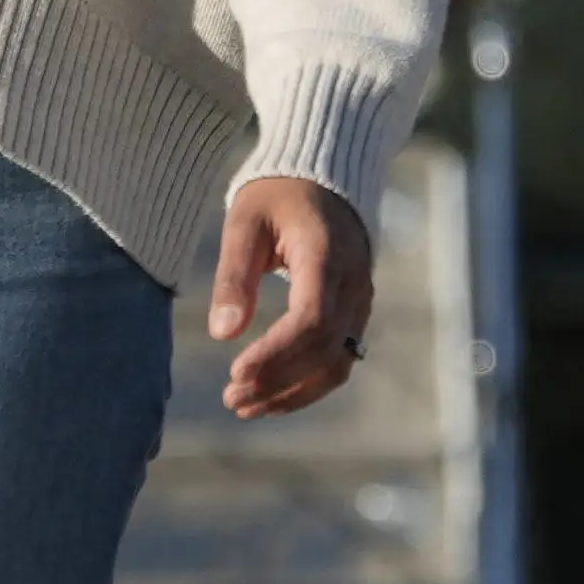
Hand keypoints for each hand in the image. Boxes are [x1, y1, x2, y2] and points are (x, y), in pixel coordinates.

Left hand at [209, 177, 375, 420]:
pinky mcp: (356, 312)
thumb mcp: (244, 223)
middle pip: (324, 349)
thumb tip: (222, 333)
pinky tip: (271, 397)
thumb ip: (233, 276)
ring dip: (293, 393)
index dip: (276, 354)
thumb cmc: (278, 195)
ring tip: (245, 407)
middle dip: (277, 381)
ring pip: (337, 363)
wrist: (325, 176)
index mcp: (326, 254)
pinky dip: (308, 385)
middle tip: (230, 398)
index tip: (235, 372)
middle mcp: (353, 282)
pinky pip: (340, 359)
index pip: (311, 319)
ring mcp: (361, 300)